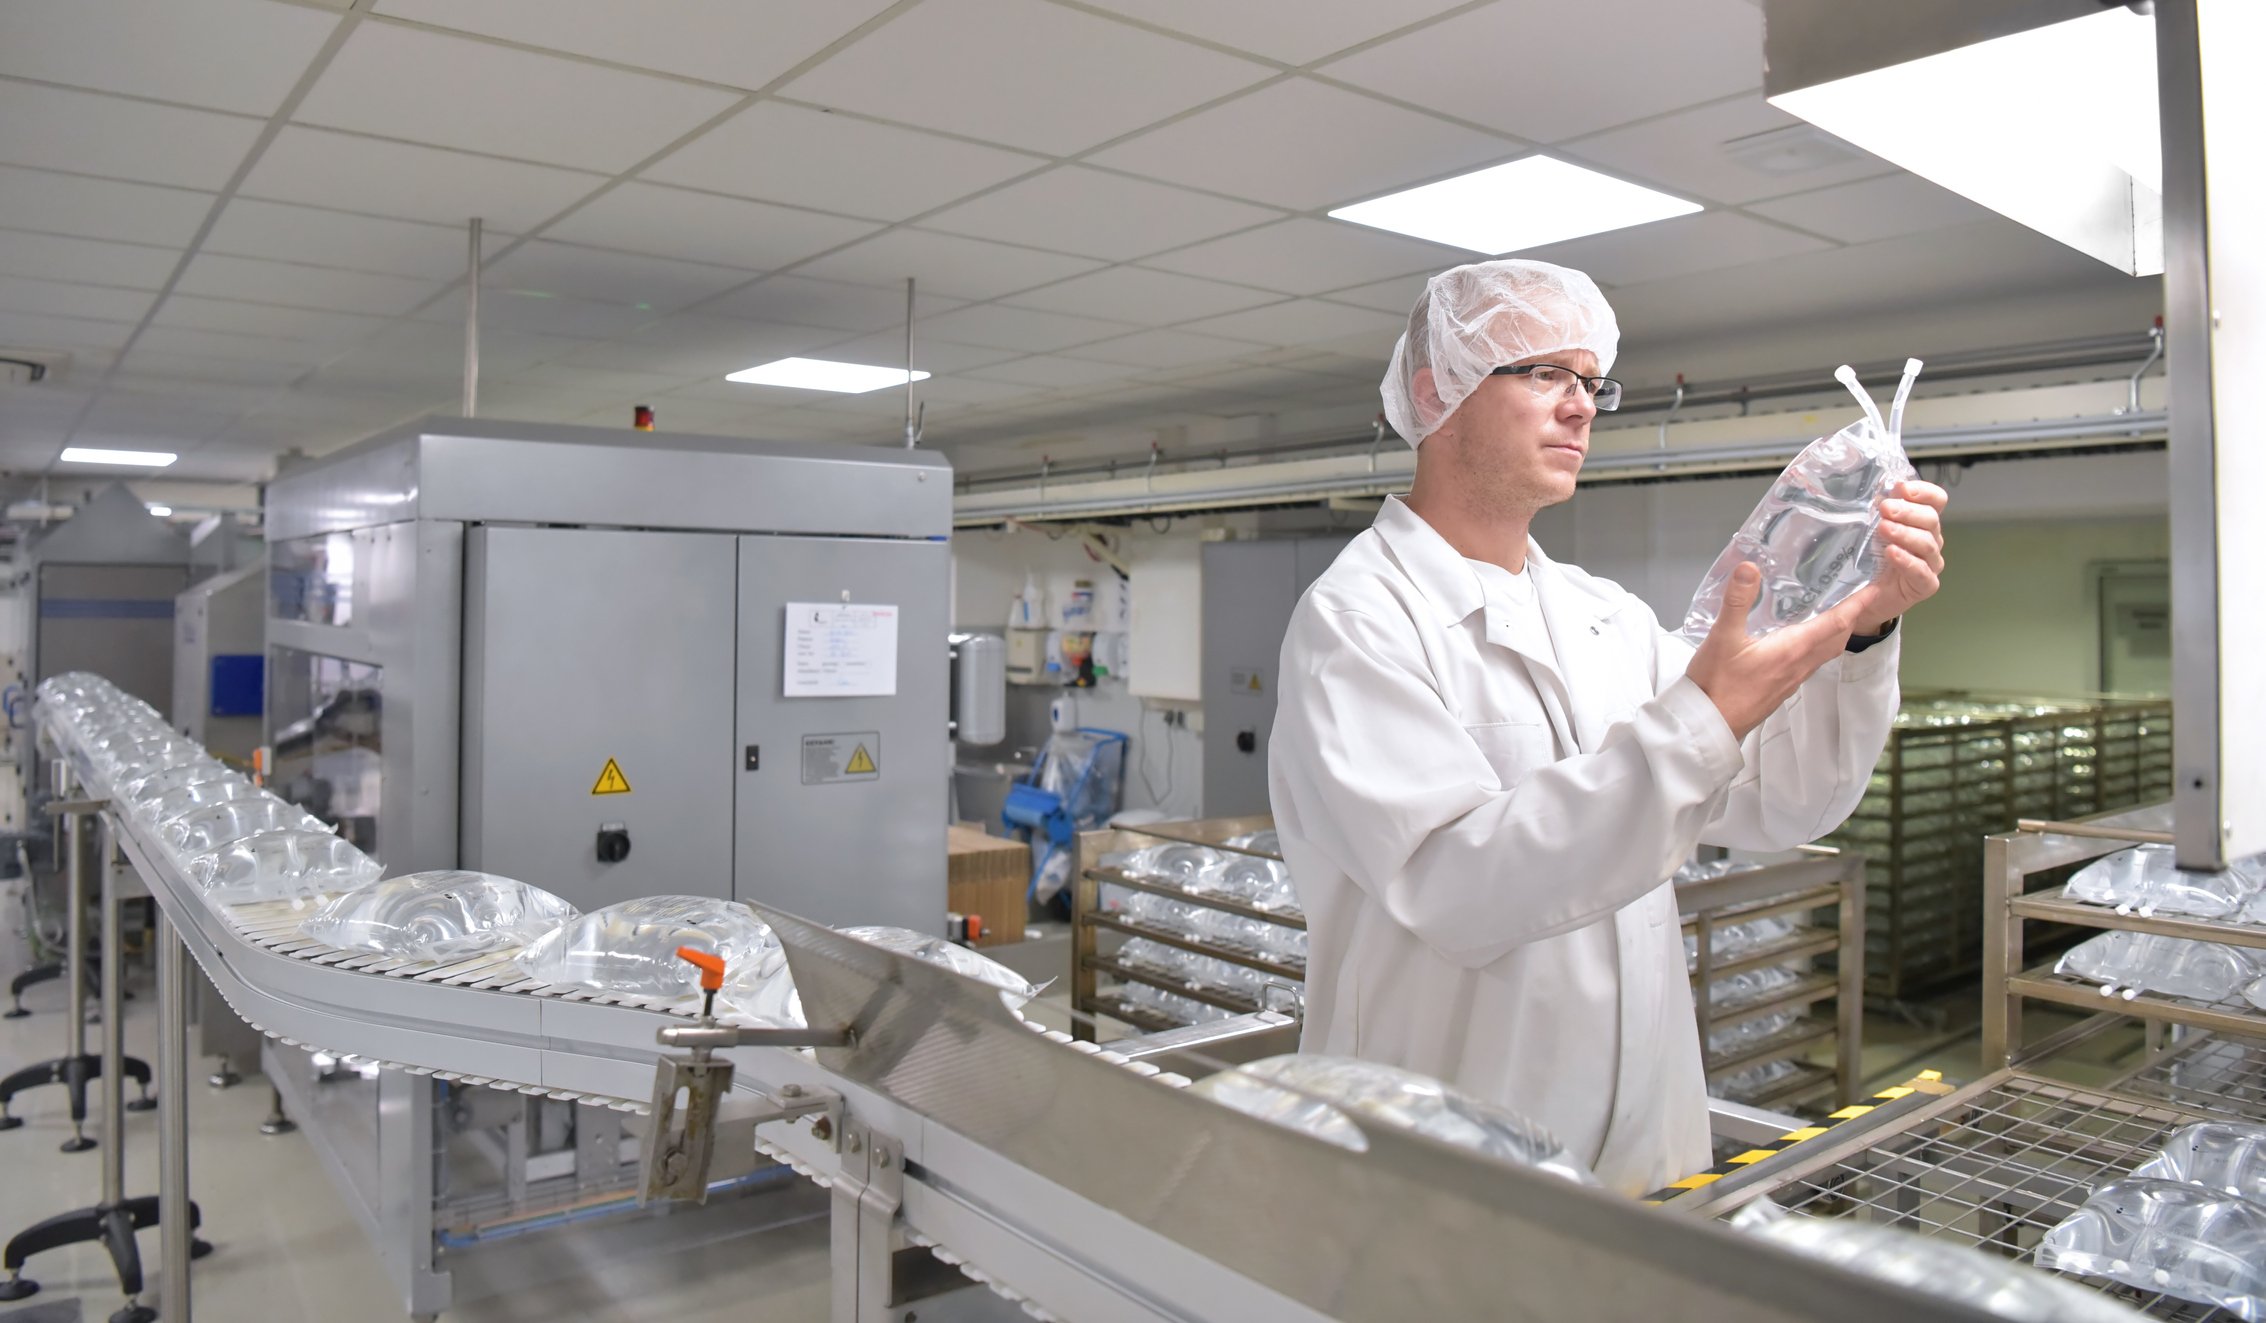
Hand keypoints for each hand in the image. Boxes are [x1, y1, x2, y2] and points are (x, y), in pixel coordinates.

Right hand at [1687, 563, 1882, 740]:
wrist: (1711, 725)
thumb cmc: (1717, 683)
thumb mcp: (1722, 636)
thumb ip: (1737, 600)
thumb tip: (1749, 567)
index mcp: (1793, 648)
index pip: (1836, 623)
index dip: (1857, 605)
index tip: (1874, 590)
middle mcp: (1799, 664)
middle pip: (1837, 638)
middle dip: (1851, 617)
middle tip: (1858, 599)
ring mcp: (1792, 679)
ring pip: (1825, 652)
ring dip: (1836, 634)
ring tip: (1835, 616)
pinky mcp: (1781, 688)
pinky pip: (1810, 663)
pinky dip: (1817, 647)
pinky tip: (1801, 643)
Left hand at [1855, 478, 1947, 633]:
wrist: (1869, 599)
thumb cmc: (1872, 561)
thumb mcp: (1869, 532)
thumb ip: (1874, 512)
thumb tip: (1867, 490)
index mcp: (1922, 523)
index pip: (1936, 501)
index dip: (1924, 491)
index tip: (1902, 487)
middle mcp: (1931, 541)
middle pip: (1931, 520)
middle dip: (1908, 511)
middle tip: (1885, 508)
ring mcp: (1931, 564)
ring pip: (1927, 543)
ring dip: (1905, 533)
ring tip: (1884, 528)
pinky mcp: (1926, 585)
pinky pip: (1922, 571)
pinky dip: (1907, 560)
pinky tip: (1891, 552)